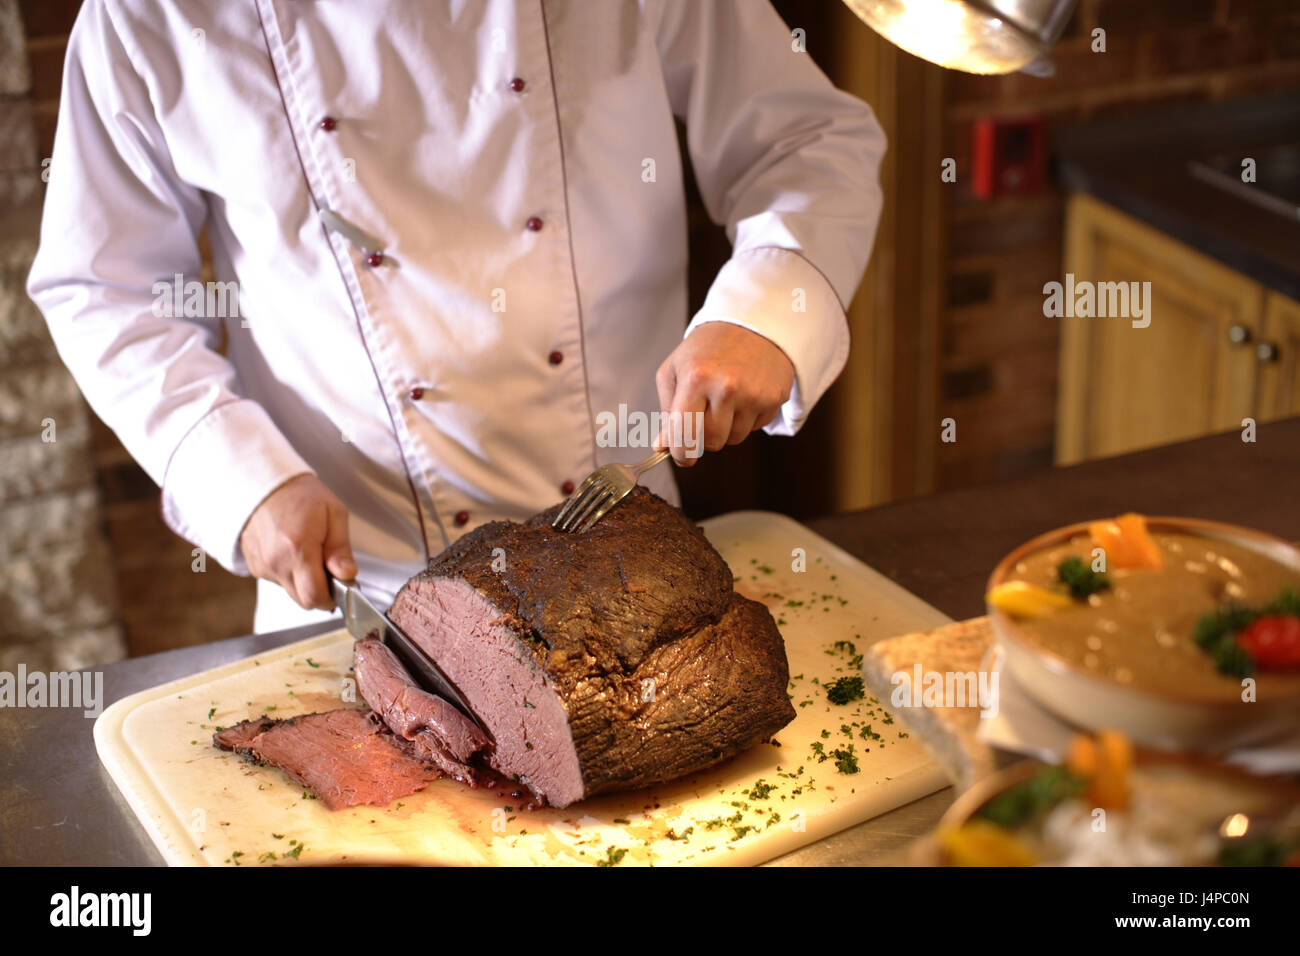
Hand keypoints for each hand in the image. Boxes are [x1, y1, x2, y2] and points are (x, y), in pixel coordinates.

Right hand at [239, 474, 355, 609]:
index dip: (332, 597)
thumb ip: (341, 549)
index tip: (340, 585)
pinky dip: (289, 573)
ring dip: (303, 581)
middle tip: (326, 566)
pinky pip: (277, 581)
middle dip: (320, 590)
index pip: (315, 596)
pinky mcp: (254, 566)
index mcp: (298, 548)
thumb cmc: (301, 495)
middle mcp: (276, 561)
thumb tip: (347, 574)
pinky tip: (291, 551)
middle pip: (303, 600)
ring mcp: (262, 565)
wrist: (264, 483)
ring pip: (290, 591)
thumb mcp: (334, 513)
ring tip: (308, 552)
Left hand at [654, 322, 793, 465]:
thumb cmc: (707, 349)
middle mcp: (727, 387)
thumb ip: (667, 411)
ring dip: (727, 427)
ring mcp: (754, 394)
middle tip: (704, 414)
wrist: (752, 324)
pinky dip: (747, 418)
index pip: (685, 435)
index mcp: (696, 378)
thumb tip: (662, 446)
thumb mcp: (675, 370)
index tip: (682, 456)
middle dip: (704, 437)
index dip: (681, 453)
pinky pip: (756, 428)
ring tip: (726, 399)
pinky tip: (745, 394)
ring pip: (735, 439)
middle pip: (712, 442)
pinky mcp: (775, 398)